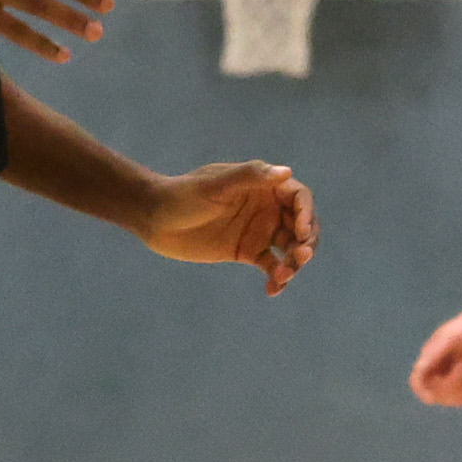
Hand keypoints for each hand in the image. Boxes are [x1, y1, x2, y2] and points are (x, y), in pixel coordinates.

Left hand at [145, 160, 314, 292]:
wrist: (155, 219)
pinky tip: (273, 289)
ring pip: (291, 248)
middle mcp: (267, 208)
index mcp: (263, 185)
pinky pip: (272, 266)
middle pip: (301, 225)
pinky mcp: (248, 253)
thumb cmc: (184, 194)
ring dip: (295, 263)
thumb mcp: (217, 184)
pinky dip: (278, 278)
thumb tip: (286, 172)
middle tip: (301, 257)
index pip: (298, 197)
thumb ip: (251, 176)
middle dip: (306, 242)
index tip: (301, 231)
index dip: (306, 213)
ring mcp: (259, 231)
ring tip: (284, 276)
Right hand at [410, 300, 461, 404]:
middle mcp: (438, 363)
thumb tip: (420, 367)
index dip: (420, 391)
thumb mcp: (454, 335)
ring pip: (443, 394)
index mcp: (431, 353)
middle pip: (431, 389)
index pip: (418, 377)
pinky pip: (455, 393)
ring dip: (453, 397)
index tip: (431, 399)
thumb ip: (437, 349)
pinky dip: (460, 398)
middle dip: (444, 391)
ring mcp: (450, 369)